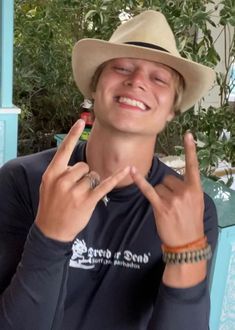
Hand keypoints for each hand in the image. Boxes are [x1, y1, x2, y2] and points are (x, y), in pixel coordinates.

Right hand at [35, 119, 129, 241]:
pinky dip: (116, 177)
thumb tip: (76, 163)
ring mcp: (75, 191)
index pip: (64, 149)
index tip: (80, 121)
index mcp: (52, 173)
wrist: (50, 231)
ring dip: (90, 185)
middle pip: (84, 165)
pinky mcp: (88, 201)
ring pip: (93, 175)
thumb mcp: (48, 185)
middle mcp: (63, 180)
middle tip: (74, 190)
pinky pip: (105, 185)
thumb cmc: (50, 206)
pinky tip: (127, 169)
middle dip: (83, 175)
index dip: (73, 135)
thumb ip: (59, 172)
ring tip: (79, 197)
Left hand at [130, 132, 203, 246]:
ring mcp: (172, 199)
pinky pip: (148, 190)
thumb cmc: (191, 221)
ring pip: (159, 186)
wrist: (187, 242)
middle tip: (173, 204)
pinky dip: (139, 181)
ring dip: (160, 195)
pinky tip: (131, 171)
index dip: (190, 149)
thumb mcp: (196, 203)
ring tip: (167, 209)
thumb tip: (172, 180)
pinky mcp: (160, 207)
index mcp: (195, 189)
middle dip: (168, 188)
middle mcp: (184, 191)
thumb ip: (187, 188)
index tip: (188, 134)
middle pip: (168, 178)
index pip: (193, 165)